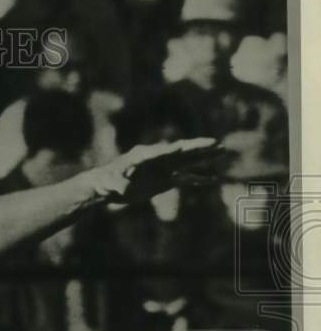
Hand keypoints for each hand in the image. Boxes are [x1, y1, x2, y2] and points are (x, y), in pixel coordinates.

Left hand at [81, 137, 229, 203]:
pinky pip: (185, 178)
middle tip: (217, 142)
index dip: (178, 149)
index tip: (190, 146)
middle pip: (182, 151)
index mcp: (146, 155)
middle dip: (199, 148)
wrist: (107, 186)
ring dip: (205, 158)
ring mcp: (163, 168)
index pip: (165, 151)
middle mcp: (158, 159)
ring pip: (188, 162)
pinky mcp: (166, 180)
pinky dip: (198, 179)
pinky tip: (213, 179)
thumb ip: (119, 183)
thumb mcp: (112, 183)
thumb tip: (124, 188)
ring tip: (223, 151)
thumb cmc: (107, 181)